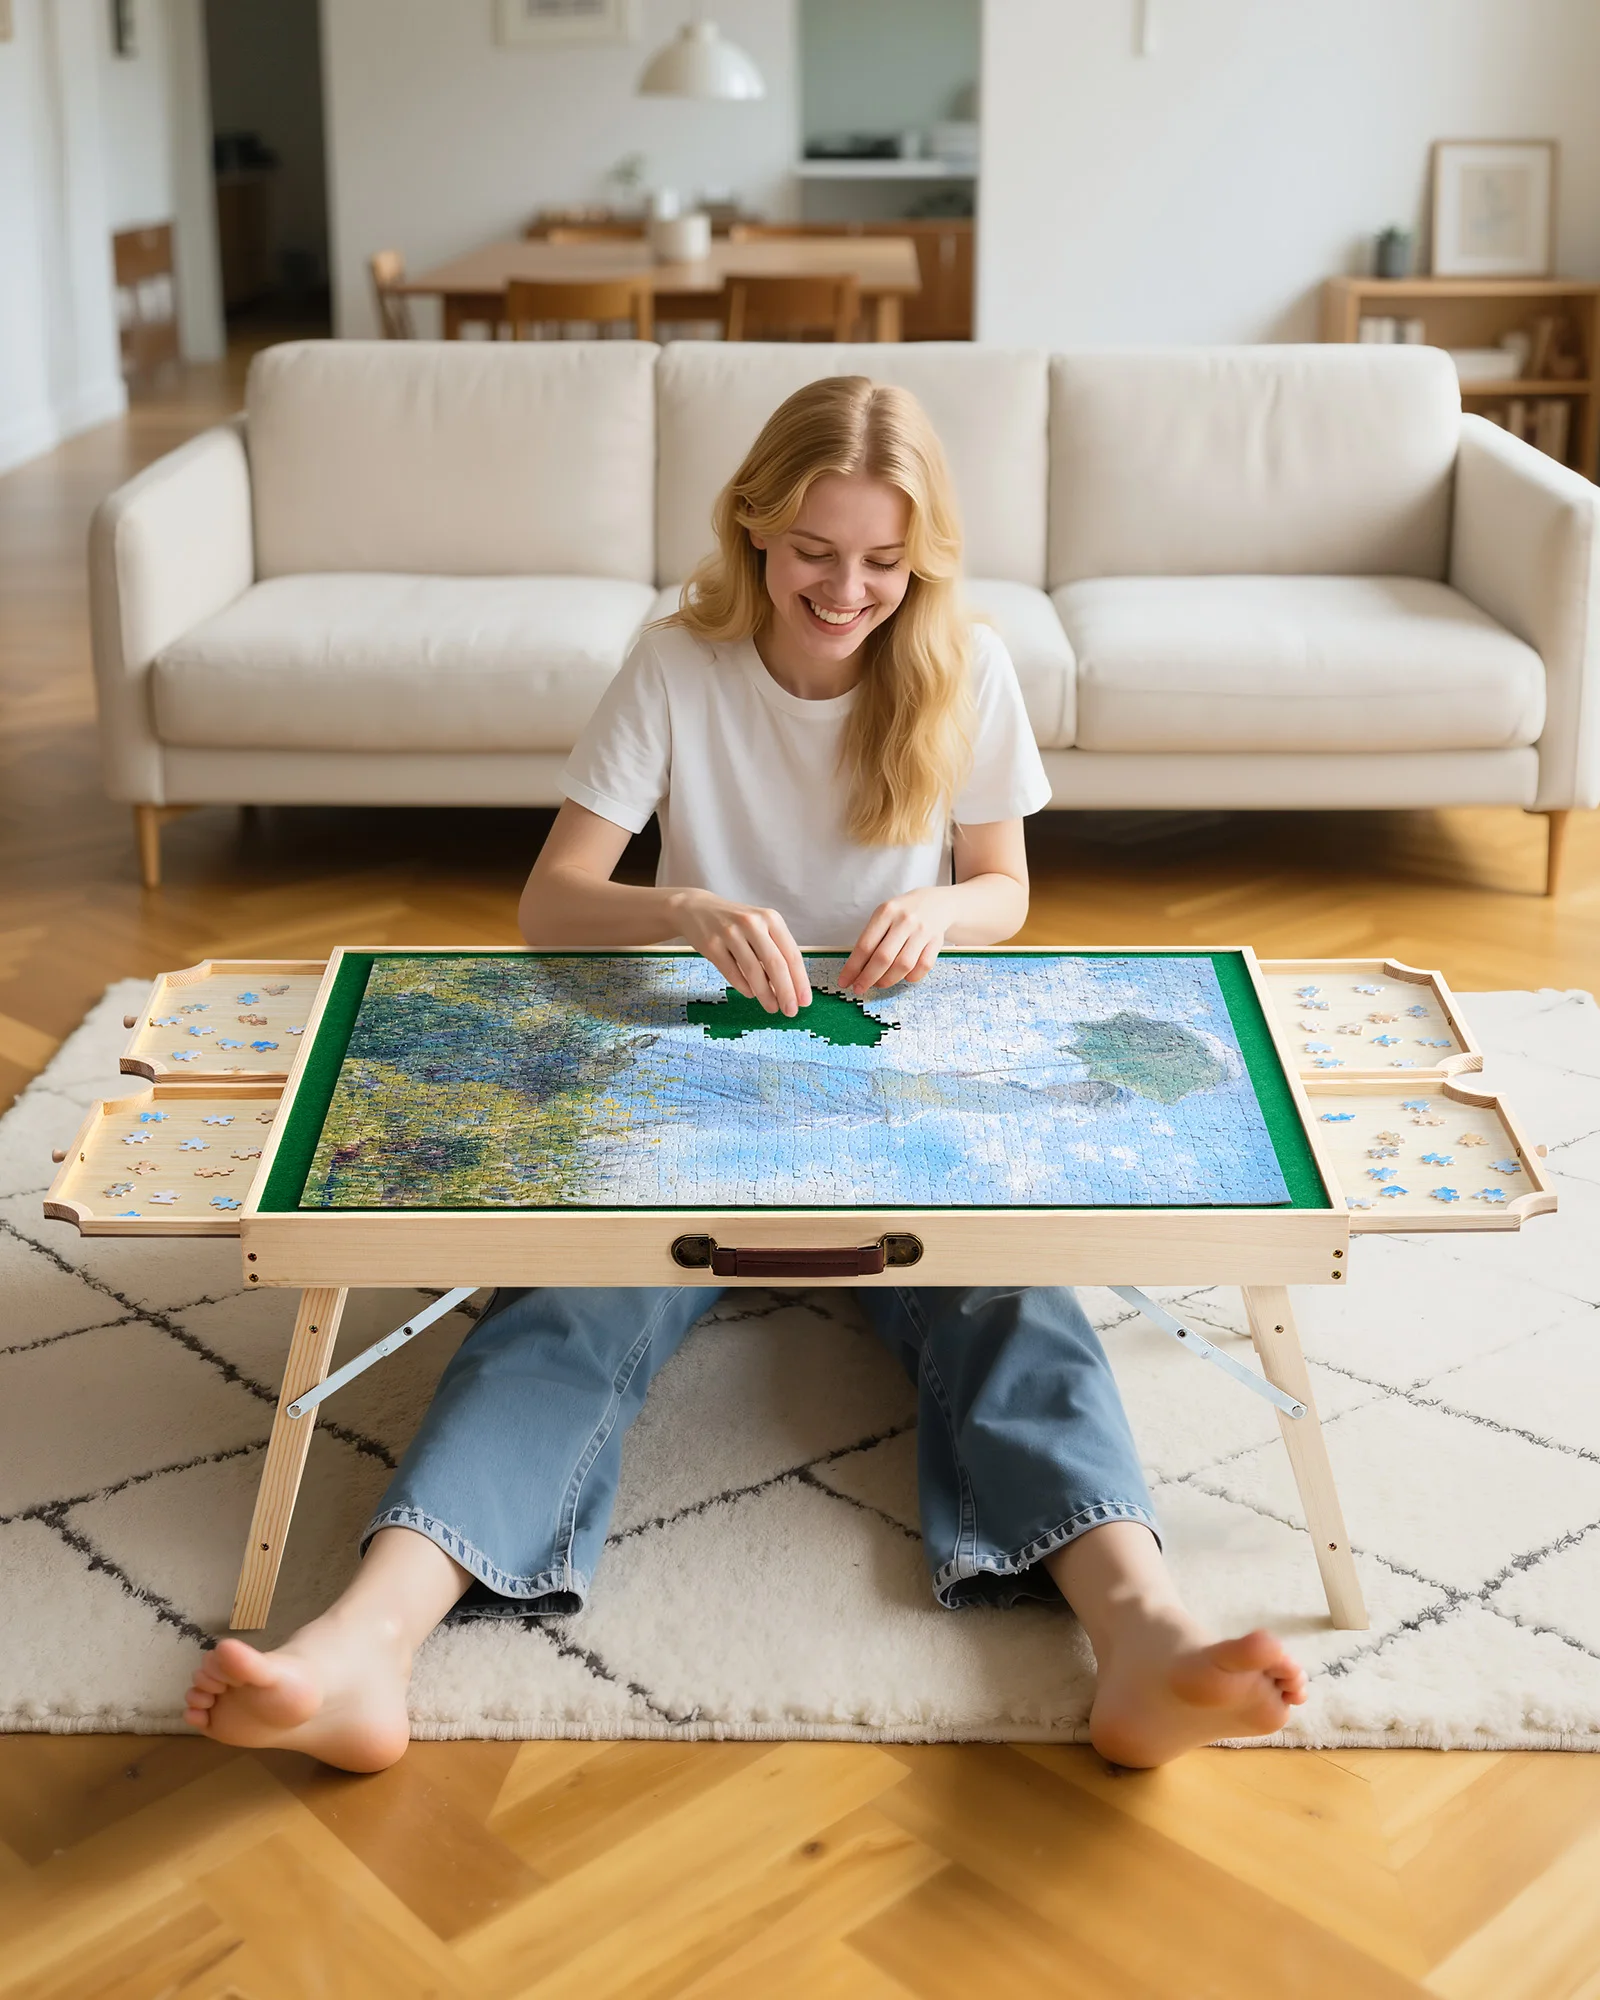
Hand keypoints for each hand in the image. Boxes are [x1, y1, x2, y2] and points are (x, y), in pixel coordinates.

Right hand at [671, 891, 810, 1015]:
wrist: (696, 909)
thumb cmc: (736, 923)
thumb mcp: (760, 927)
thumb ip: (775, 951)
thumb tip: (792, 988)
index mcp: (771, 919)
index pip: (792, 954)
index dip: (800, 981)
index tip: (805, 1001)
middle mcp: (752, 923)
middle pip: (775, 964)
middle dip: (786, 991)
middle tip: (791, 1011)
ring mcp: (730, 933)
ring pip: (753, 971)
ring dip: (765, 994)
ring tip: (772, 1008)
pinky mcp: (712, 944)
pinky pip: (732, 972)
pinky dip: (744, 987)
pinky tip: (751, 994)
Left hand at [837, 890, 948, 996]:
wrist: (936, 903)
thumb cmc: (902, 913)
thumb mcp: (883, 916)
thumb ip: (872, 939)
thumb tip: (856, 970)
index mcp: (886, 912)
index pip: (865, 945)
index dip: (853, 968)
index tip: (844, 981)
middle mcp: (905, 921)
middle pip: (883, 958)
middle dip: (868, 978)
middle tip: (859, 988)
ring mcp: (922, 931)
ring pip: (903, 965)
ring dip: (888, 980)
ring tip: (879, 984)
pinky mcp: (936, 941)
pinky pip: (923, 966)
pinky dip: (911, 977)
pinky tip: (903, 976)